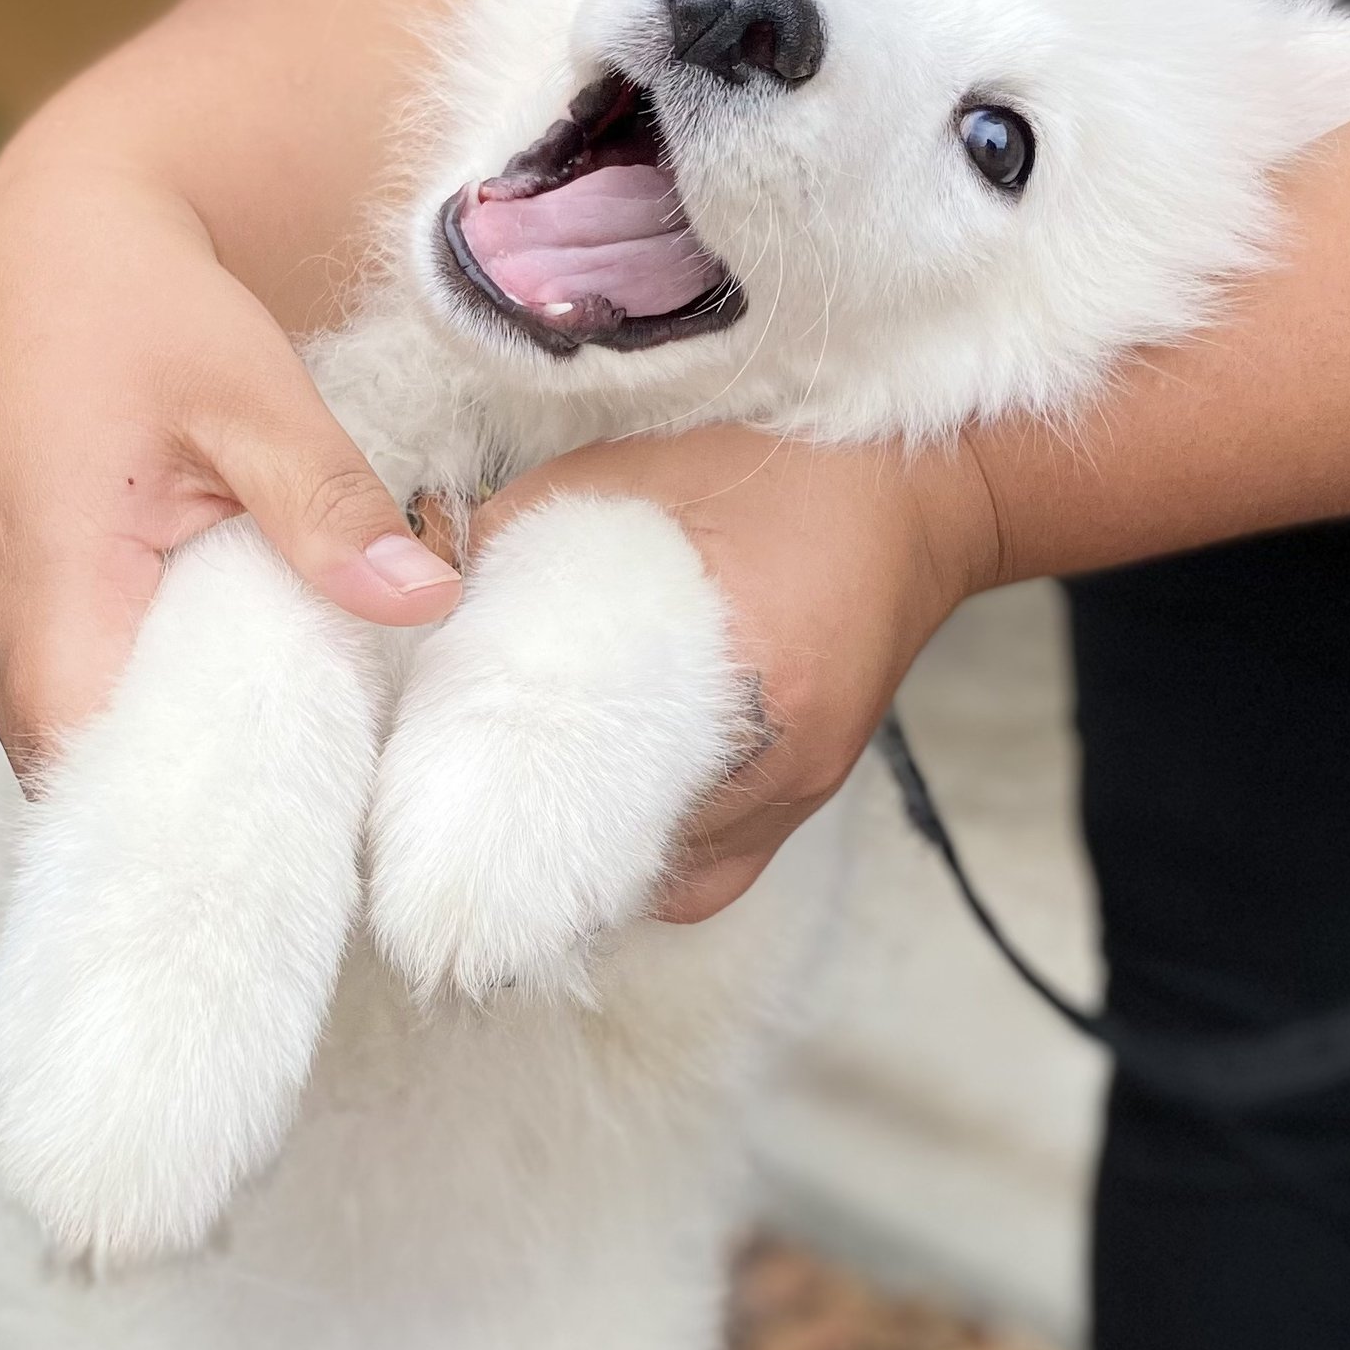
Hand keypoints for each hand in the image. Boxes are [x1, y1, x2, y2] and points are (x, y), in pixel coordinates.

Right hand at [0, 101, 457, 786]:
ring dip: (155, 779)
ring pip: (65, 754)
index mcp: (52, 587)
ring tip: (282, 803)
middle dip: (179, 824)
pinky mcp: (5, 618)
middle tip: (311, 850)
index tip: (286, 861)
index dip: (182, 830)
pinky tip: (226, 730)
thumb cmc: (150, 313)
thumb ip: (330, 508)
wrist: (54, 250)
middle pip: (77, 787)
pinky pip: (63, 710)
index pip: (97, 772)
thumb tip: (428, 601)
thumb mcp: (258, 397)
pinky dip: (133, 730)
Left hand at [469, 422, 1001, 920]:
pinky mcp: (814, 792)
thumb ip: (526, 525)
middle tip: (462, 829)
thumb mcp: (642, 471)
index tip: (441, 808)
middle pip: (635, 859)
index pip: (607, 790)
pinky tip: (604, 826)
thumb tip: (421, 579)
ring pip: (677, 882)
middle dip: (543, 852)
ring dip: (599, 867)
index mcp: (752, 678)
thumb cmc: (783, 466)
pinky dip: (655, 860)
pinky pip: (718, 867)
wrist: (928, 489)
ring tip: (522, 829)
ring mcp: (805, 790)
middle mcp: (785, 760)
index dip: (516, 808)